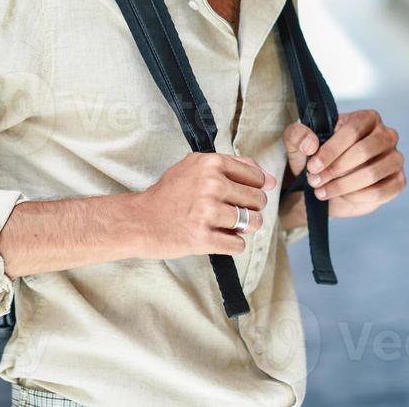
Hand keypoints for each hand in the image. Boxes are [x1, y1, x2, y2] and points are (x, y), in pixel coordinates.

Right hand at [131, 152, 276, 258]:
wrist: (140, 220)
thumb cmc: (168, 194)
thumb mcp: (195, 166)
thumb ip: (232, 166)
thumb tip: (269, 178)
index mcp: (211, 163)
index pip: (256, 176)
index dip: (254, 188)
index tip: (242, 194)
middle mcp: (211, 184)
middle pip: (257, 200)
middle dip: (251, 209)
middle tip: (232, 212)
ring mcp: (207, 212)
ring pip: (253, 223)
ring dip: (245, 228)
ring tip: (228, 226)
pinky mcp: (203, 238)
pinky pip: (238, 244)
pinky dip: (233, 244)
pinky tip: (218, 238)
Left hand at [282, 109, 404, 218]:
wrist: (325, 186)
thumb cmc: (316, 160)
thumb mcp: (298, 146)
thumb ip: (296, 135)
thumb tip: (311, 143)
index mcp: (366, 118)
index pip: (352, 130)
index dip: (331, 150)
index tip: (312, 166)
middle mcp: (385, 135)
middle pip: (365, 150)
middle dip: (336, 169)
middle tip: (316, 181)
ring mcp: (395, 158)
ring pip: (373, 172)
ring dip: (344, 185)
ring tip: (323, 191)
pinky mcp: (398, 181)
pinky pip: (382, 191)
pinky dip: (358, 196)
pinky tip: (343, 196)